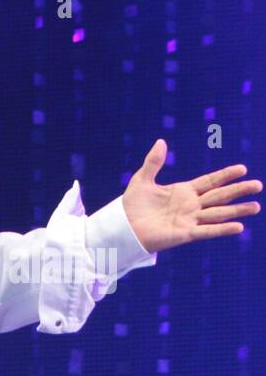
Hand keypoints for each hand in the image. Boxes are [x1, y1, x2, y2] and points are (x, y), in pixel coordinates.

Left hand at [122, 138, 260, 252]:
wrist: (122, 228)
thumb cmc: (130, 206)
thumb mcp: (142, 180)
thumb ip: (153, 162)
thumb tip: (161, 141)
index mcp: (183, 191)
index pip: (210, 181)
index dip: (226, 175)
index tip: (242, 169)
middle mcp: (190, 205)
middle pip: (219, 196)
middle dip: (238, 190)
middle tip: (258, 185)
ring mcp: (189, 220)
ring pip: (218, 213)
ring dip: (237, 210)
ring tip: (256, 206)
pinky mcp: (184, 234)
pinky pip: (206, 231)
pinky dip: (222, 229)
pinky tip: (238, 227)